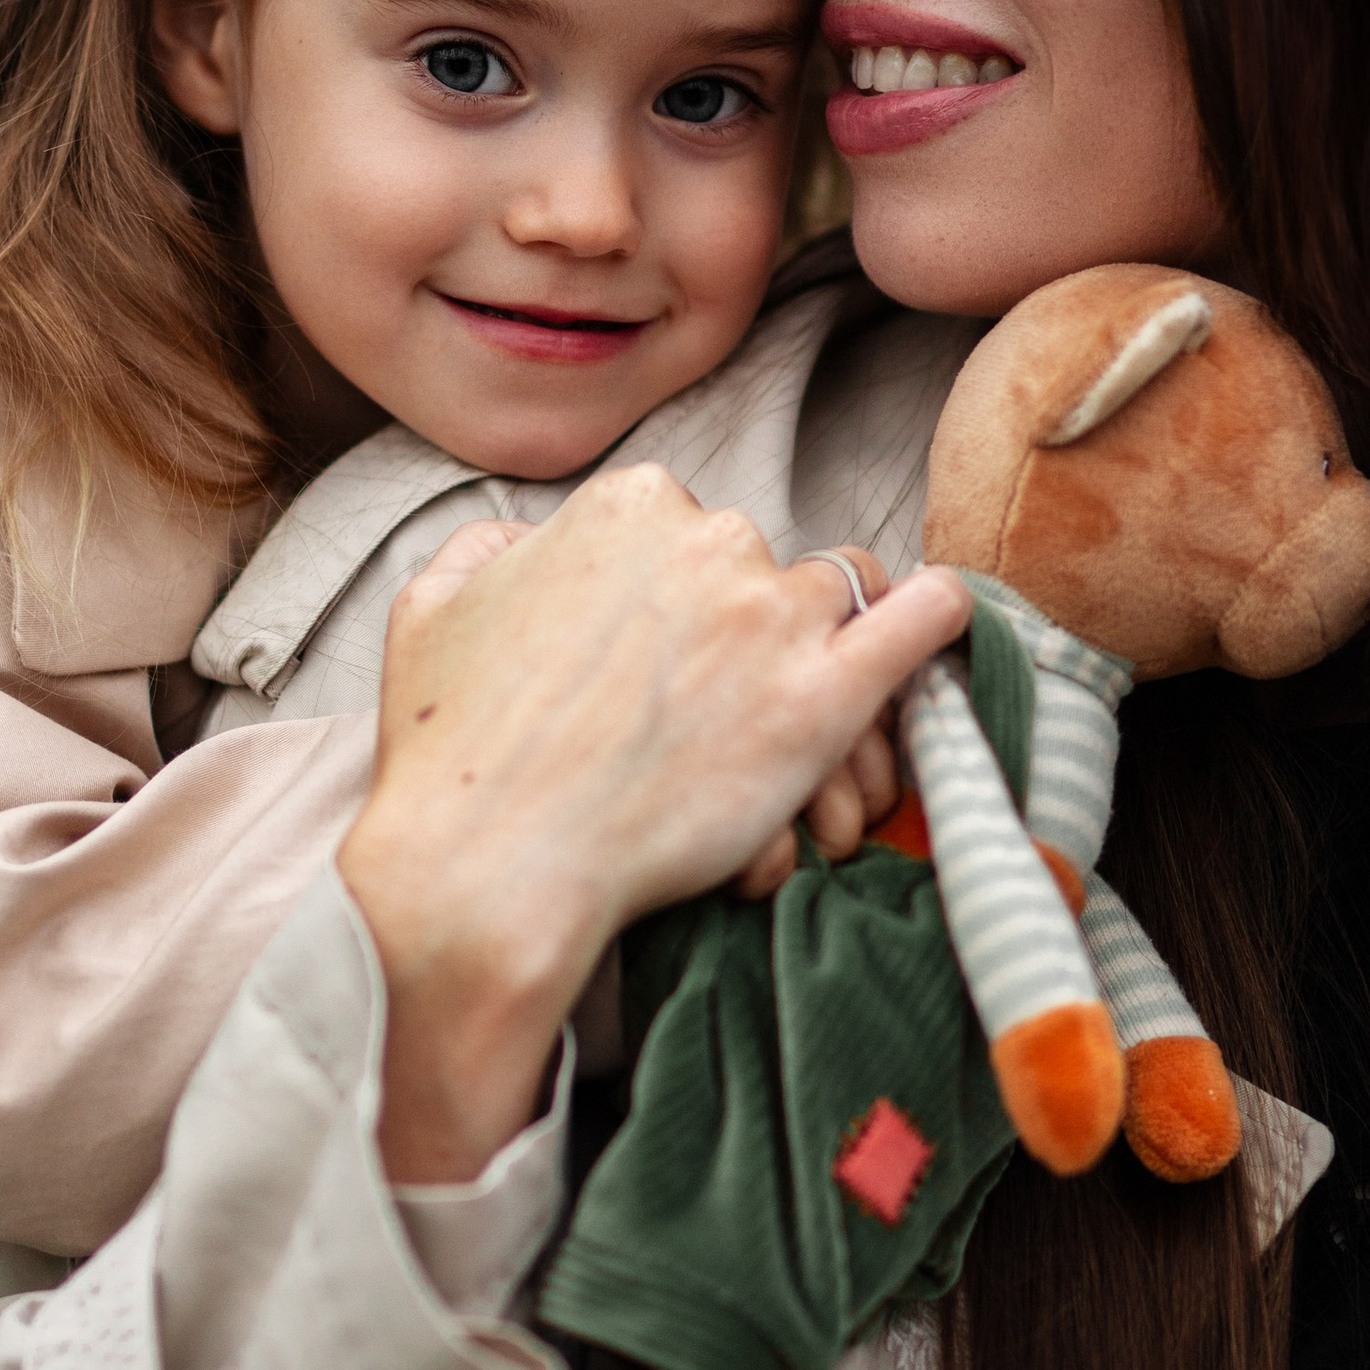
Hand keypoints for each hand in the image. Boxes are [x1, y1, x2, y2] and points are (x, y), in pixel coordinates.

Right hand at [339, 472, 966, 1180]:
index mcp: (627, 506)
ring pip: (844, 601)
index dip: (689, 604)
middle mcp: (710, 539)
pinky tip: (937, 631)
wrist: (489, 863)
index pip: (696, 532)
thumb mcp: (433, 605)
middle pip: (767, 571)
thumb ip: (494, 549)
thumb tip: (531, 543)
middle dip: (754, 638)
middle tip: (724, 724)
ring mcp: (773, 614)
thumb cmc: (451, 750)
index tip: (676, 665)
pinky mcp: (825, 696)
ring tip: (796, 743)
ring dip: (825, 661)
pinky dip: (936, 617)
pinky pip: (921, 620)